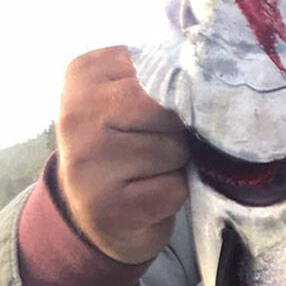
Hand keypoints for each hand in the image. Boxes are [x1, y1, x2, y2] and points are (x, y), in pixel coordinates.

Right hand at [56, 47, 189, 263]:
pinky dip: (175, 193)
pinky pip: (175, 188)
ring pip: (176, 149)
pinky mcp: (109, 205)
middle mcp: (79, 112)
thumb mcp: (127, 97)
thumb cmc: (122, 146)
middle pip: (170, 109)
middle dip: (178, 129)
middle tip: (154, 144)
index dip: (178, 96)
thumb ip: (157, 78)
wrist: (95, 214)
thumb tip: (206, 80)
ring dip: (177, 164)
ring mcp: (90, 161)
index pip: (163, 71)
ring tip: (149, 171)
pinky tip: (150, 194)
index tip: (157, 113)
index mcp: (84, 72)